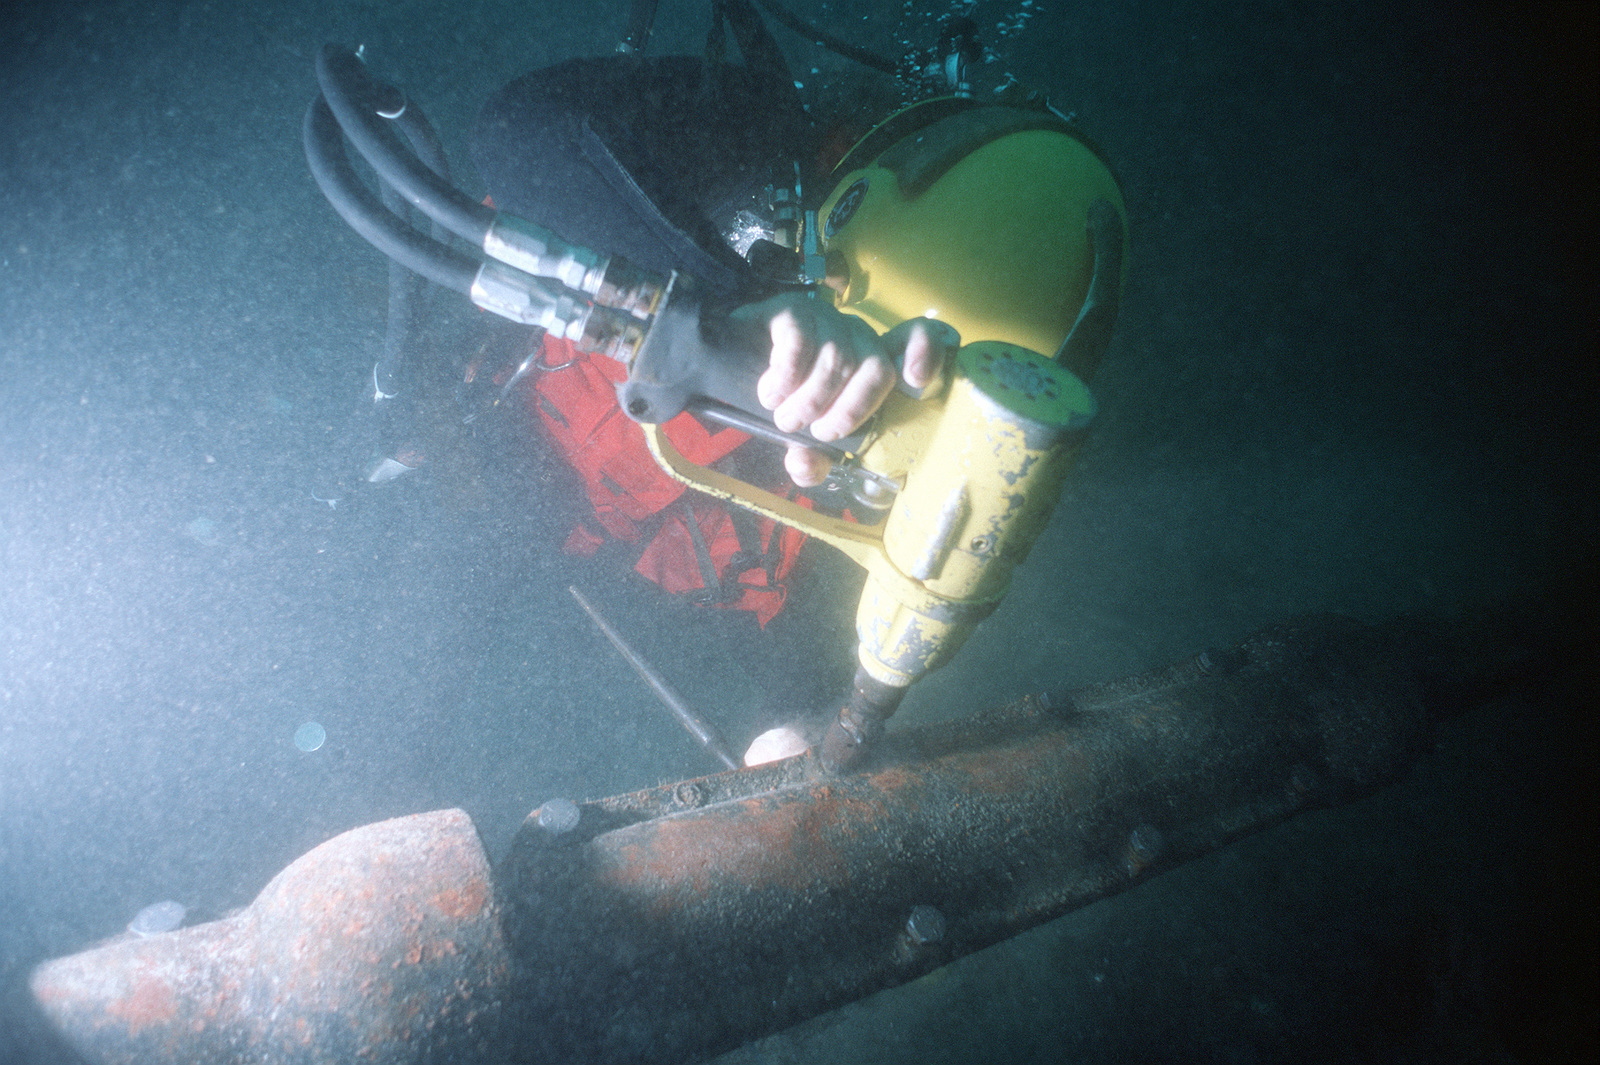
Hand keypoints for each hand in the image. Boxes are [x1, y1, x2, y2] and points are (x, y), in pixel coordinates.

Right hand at [743, 294, 948, 486]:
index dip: (926, 352)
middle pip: (875, 367)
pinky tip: (771, 392)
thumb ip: (814, 461)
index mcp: (873, 364)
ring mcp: (828, 320)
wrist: (731, 364)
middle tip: (812, 431)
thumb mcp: (804, 439)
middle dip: (845, 411)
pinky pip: (801, 339)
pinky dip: (786, 374)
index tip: (917, 379)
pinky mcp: (794, 310)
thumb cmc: (785, 404)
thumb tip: (804, 464)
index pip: (918, 340)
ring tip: (783, 417)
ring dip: (808, 399)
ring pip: (837, 358)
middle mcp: (858, 337)